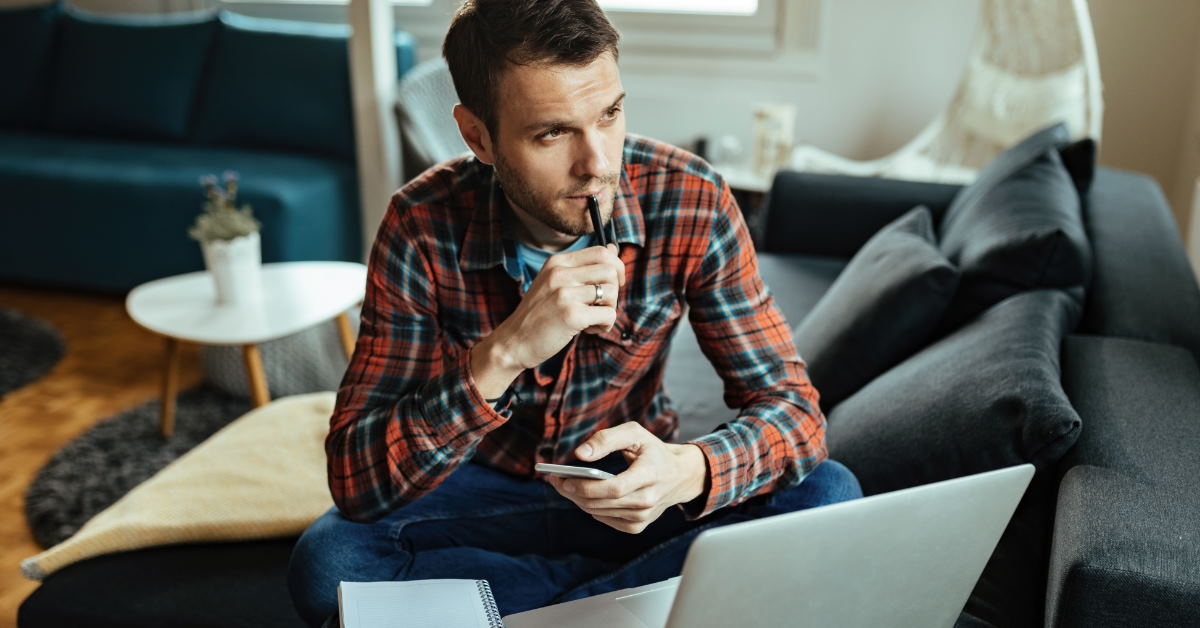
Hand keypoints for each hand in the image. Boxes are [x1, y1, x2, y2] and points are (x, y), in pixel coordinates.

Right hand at [471, 244, 623, 397]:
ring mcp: (564, 293)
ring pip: (612, 292)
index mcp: (557, 262)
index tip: (611, 285)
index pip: (602, 252)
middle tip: (598, 306)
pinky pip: (608, 315)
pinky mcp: (571, 315)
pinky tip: (587, 330)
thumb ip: (583, 267)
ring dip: (608, 310)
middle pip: (611, 271)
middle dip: (614, 291)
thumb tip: (614, 248)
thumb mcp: (556, 283)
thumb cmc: (539, 314)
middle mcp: (560, 273)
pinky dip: (604, 326)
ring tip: (590, 320)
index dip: (616, 268)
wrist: (513, 342)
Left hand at [546, 423, 708, 533]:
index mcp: (650, 475)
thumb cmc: (653, 451)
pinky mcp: (638, 526)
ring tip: (564, 485)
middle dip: (573, 492)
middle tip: (556, 480)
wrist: (680, 476)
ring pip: (599, 512)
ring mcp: (643, 517)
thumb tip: (580, 454)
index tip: (563, 478)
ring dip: (578, 499)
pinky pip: (605, 519)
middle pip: (601, 502)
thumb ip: (606, 438)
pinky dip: (591, 507)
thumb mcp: (635, 433)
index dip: (585, 486)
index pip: (614, 488)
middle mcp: (648, 500)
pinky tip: (584, 495)